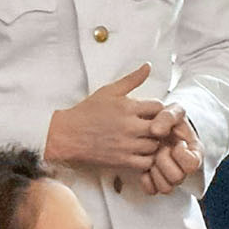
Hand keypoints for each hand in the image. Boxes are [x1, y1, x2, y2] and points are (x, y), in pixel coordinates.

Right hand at [45, 63, 163, 170]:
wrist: (66, 135)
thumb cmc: (87, 112)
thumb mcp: (109, 91)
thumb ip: (132, 79)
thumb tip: (148, 66)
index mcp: (127, 107)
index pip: (159, 107)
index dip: (159, 109)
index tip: (152, 113)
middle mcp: (129, 126)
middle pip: (161, 127)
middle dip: (160, 127)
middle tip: (155, 128)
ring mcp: (126, 145)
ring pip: (156, 146)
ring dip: (155, 143)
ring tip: (147, 139)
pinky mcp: (121, 160)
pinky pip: (146, 163)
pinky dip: (147, 159)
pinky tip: (141, 153)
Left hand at [140, 116, 202, 194]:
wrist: (158, 126)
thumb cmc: (169, 120)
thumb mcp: (173, 112)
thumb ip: (167, 116)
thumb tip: (156, 131)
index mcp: (194, 153)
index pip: (193, 164)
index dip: (181, 154)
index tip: (176, 142)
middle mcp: (184, 169)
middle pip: (177, 178)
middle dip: (164, 161)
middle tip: (160, 148)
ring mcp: (171, 177)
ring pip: (166, 188)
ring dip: (156, 172)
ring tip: (153, 157)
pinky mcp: (157, 181)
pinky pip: (152, 191)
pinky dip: (146, 180)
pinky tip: (145, 167)